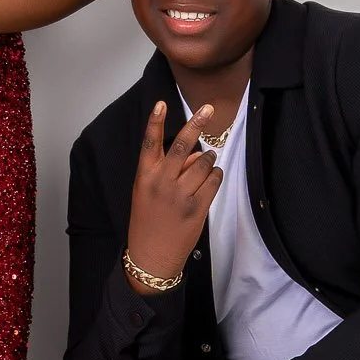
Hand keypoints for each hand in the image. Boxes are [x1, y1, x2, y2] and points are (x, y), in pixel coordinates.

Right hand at [125, 100, 223, 287]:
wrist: (151, 256)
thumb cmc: (147, 221)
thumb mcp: (145, 193)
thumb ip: (165, 171)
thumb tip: (192, 154)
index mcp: (144, 177)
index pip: (149, 143)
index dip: (155, 121)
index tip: (161, 103)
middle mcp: (161, 182)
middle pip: (182, 145)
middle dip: (197, 124)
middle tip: (209, 109)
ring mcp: (180, 195)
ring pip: (204, 162)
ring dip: (209, 159)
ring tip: (206, 165)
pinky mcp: (197, 208)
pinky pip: (214, 181)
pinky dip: (215, 176)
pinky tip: (210, 181)